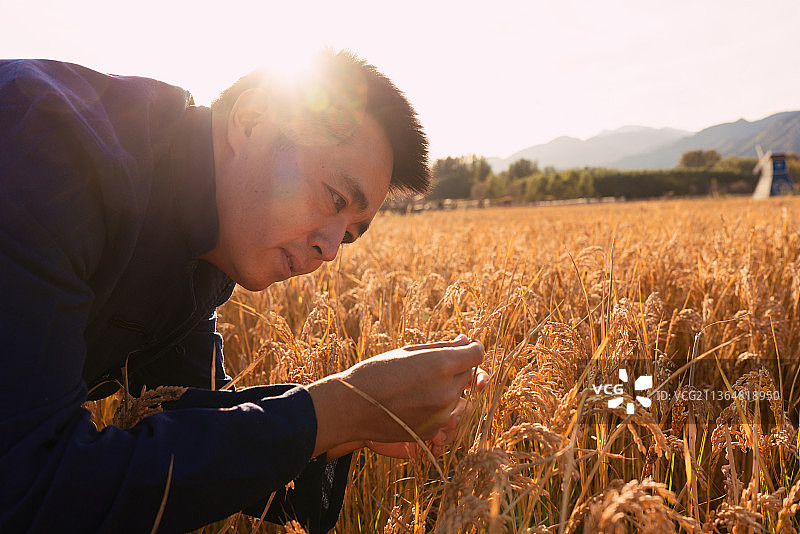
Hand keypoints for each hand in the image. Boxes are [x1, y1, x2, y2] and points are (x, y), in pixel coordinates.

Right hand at [308, 335, 484, 456]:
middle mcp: (446, 390)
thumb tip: (465, 341)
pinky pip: (446, 414)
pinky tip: (412, 402)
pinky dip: (436, 407)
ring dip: (446, 389)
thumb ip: (441, 347)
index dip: (471, 349)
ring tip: (416, 386)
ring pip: (458, 395)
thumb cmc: (376, 372)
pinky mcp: (434, 430)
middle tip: (431, 367)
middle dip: (456, 368)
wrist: (352, 407)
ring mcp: (442, 413)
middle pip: (468, 374)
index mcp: (441, 365)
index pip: (476, 354)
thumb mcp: (407, 352)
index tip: (463, 348)